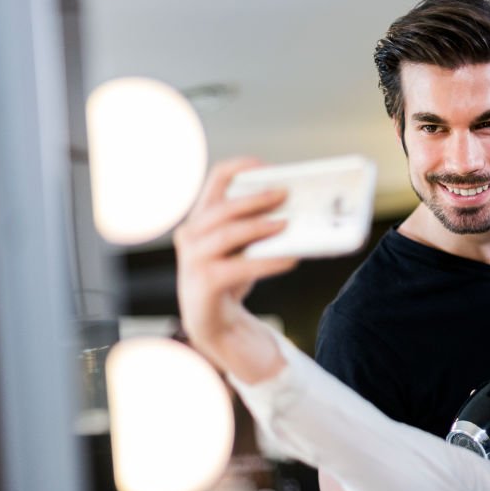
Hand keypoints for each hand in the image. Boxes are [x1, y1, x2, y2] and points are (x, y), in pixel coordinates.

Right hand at [174, 157, 298, 375]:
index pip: (216, 179)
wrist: (216, 324)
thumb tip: (299, 209)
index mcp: (201, 218)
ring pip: (227, 233)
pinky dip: (268, 262)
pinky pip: (239, 267)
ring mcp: (192, 259)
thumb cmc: (232, 278)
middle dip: (256, 198)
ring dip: (259, 226)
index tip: (267, 166)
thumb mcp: (243, 246)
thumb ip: (258, 225)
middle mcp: (190, 234)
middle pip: (223, 207)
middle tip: (286, 194)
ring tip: (287, 224)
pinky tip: (290, 260)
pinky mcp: (204, 284)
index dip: (241, 167)